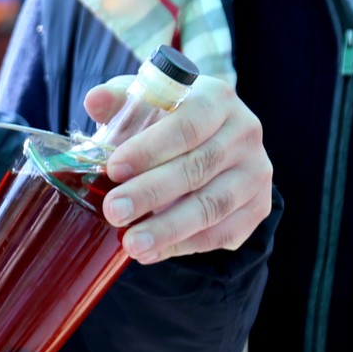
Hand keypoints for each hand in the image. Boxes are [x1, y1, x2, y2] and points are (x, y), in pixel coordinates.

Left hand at [83, 73, 271, 262]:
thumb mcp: (142, 103)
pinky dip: (184, 245)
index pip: (185, 125)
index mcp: (217, 99)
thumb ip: (119, 102)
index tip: (114, 170)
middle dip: (151, 193)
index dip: (149, 149)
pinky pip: (222, 233)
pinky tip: (152, 252)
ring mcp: (256, 172)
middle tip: (114, 212)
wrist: (208, 142)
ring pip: (212, 206)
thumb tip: (94, 100)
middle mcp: (245, 132)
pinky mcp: (258, 207)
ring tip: (132, 243)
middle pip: (198, 168)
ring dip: (168, 229)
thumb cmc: (165, 121)